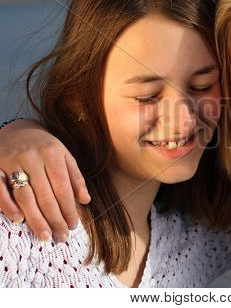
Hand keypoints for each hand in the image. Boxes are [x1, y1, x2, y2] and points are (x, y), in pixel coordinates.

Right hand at [0, 119, 89, 241]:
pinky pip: (0, 191)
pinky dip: (9, 206)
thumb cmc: (44, 147)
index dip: (69, 208)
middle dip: (55, 218)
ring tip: (46, 235)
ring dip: (36, 219)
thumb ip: (75, 177)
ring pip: (25, 196)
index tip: (74, 225)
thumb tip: (86, 200)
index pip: (63, 187)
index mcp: (53, 153)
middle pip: (45, 195)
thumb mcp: (64, 155)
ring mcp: (12, 162)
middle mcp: (32, 157)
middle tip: (61, 236)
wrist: (16, 129)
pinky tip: (19, 220)